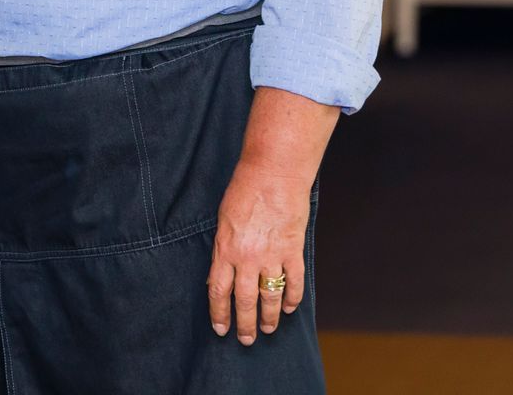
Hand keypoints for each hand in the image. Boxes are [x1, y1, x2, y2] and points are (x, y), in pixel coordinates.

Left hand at [206, 159, 309, 344]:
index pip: (218, 291)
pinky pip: (293, 281)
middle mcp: (247, 258)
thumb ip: (222, 249)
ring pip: (270, 296)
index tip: (221, 328)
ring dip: (269, 317)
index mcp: (225, 249)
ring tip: (269, 329)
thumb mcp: (223, 220)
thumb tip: (218, 275)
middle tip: (246, 339)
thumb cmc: (244, 189)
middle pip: (244, 301)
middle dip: (244, 324)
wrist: (273, 172)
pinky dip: (293, 297)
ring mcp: (272, 255)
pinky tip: (290, 307)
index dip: (219, 313)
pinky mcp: (293, 249)